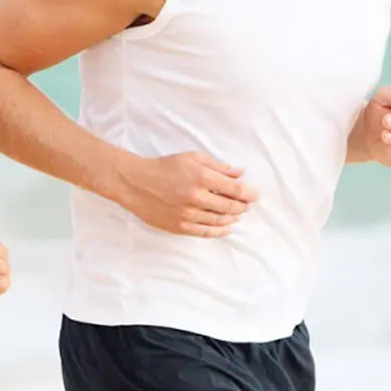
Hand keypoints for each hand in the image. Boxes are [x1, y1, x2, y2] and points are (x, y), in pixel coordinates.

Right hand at [120, 151, 257, 237]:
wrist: (135, 183)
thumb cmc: (163, 167)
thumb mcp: (191, 158)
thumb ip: (217, 165)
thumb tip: (239, 173)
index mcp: (201, 177)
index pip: (235, 189)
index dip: (249, 193)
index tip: (255, 195)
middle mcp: (197, 198)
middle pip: (230, 206)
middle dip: (243, 206)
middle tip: (247, 205)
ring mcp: (188, 214)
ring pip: (220, 220)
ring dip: (233, 218)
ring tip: (238, 215)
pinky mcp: (180, 226)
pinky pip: (206, 232)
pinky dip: (220, 231)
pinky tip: (227, 228)